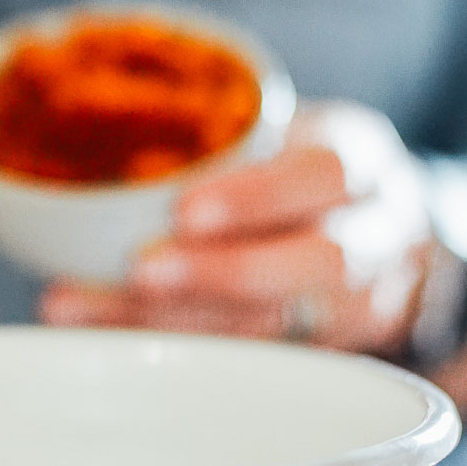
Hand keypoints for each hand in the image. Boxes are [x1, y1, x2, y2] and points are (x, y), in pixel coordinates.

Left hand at [41, 101, 432, 353]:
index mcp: (362, 159)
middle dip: (222, 272)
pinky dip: (171, 345)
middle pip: (316, 263)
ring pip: (275, 322)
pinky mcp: (320, 348)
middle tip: (138, 269)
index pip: (325, 175)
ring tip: (82, 308)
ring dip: (175, 320)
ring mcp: (355, 300)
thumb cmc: (304, 165)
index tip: (182, 210)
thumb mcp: (288, 126)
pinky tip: (101, 332)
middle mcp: (375, 234)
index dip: (256, 197)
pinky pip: (246, 355)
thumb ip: (224, 132)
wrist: (384, 231)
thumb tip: (85, 110)